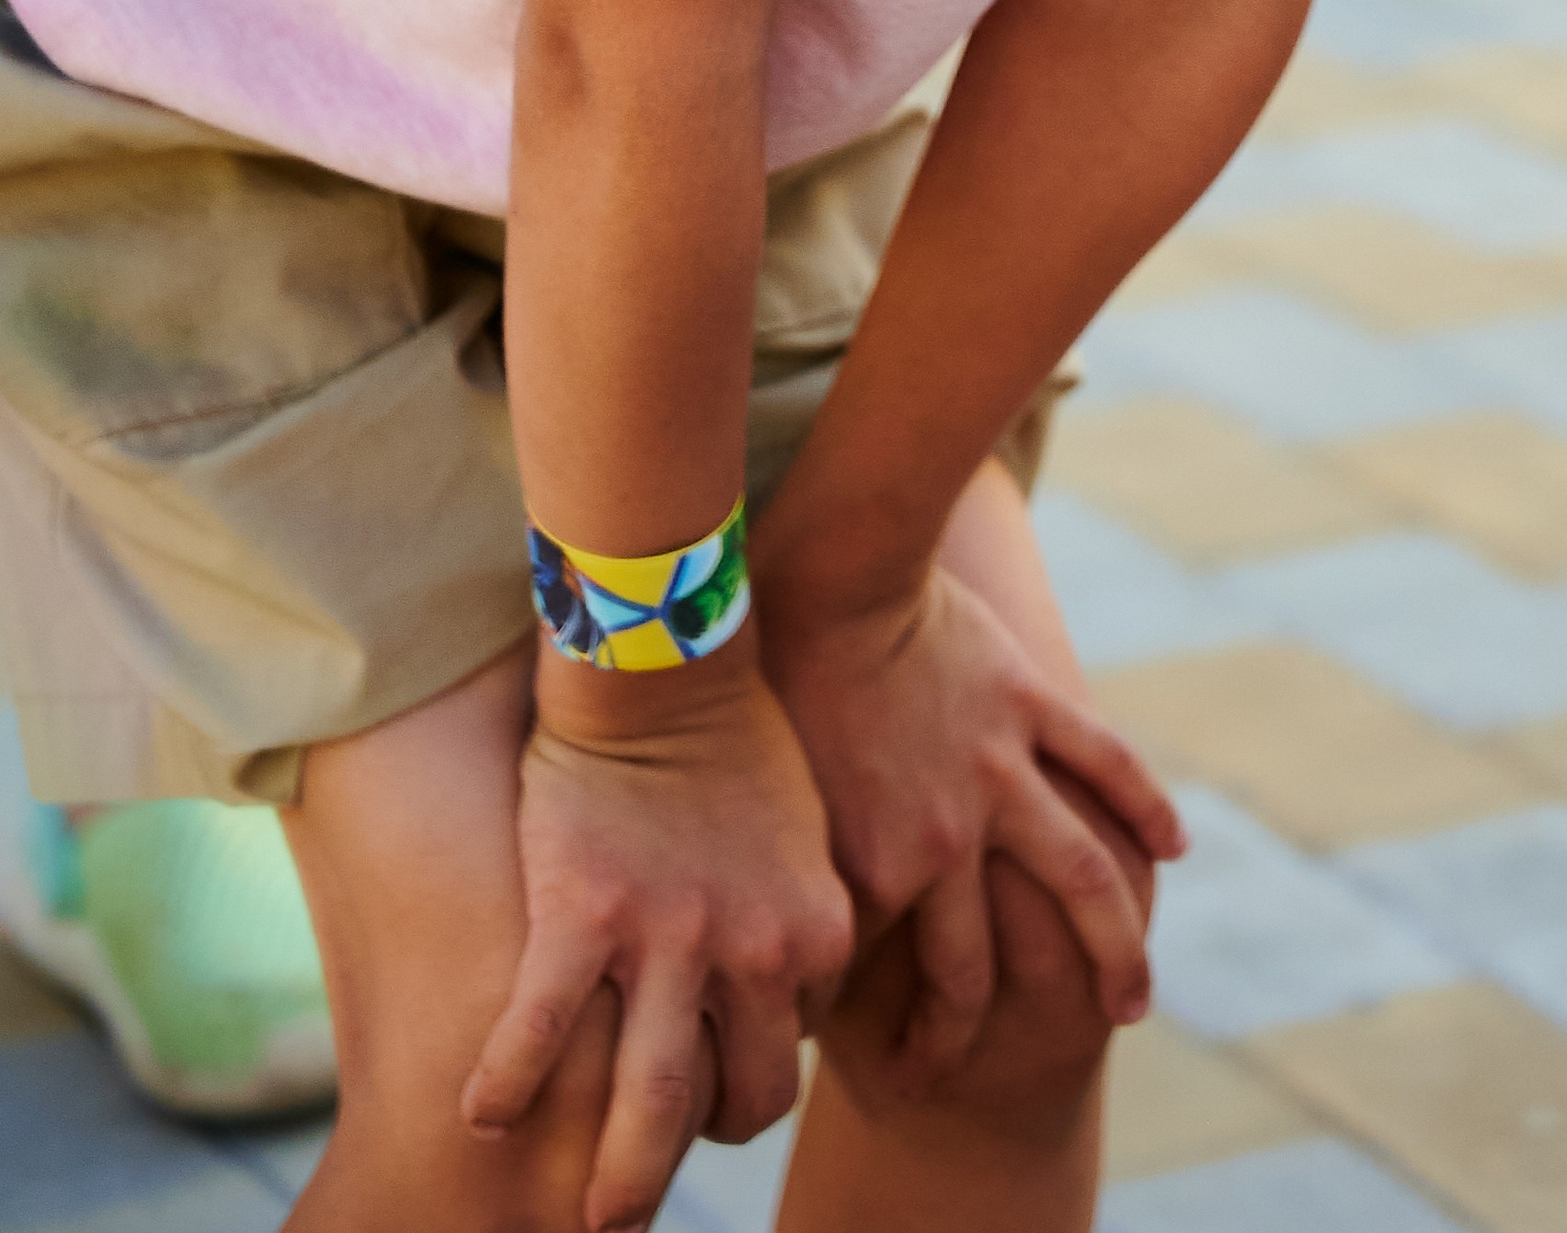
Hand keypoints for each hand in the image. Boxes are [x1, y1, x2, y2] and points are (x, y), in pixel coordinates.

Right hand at [463, 645, 854, 1232]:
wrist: (668, 659)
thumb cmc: (737, 735)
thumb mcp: (804, 836)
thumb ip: (796, 917)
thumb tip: (780, 989)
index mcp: (816, 935)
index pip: (787, 1054)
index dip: (743, 1079)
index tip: (706, 1091)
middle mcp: (755, 952)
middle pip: (739, 1101)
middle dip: (695, 1154)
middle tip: (649, 1187)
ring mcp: (668, 941)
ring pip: (652, 1103)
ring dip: (623, 1179)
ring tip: (593, 1221)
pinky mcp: (582, 918)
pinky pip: (538, 1036)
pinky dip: (509, 1087)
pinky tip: (482, 1116)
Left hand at [761, 566, 1184, 1079]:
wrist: (830, 572)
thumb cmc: (779, 679)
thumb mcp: (774, 801)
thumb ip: (797, 874)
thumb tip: (776, 945)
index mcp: (877, 868)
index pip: (877, 984)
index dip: (868, 1032)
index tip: (873, 1072)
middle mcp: (948, 837)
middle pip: (974, 971)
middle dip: (961, 1038)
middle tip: (955, 1076)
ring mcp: (1000, 771)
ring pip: (1081, 881)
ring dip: (1113, 954)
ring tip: (1132, 1006)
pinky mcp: (1031, 708)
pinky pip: (1106, 764)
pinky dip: (1146, 805)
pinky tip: (1174, 848)